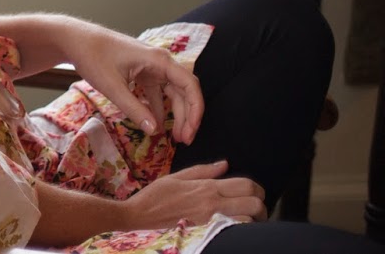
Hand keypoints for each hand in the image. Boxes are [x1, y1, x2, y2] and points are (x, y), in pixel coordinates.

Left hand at [64, 25, 203, 143]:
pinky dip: (158, 107)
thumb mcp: (112, 86)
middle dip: (186, 116)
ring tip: (175, 136)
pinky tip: (155, 124)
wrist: (74, 39)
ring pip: (171, 92)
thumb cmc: (92, 57)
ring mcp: (150, 66)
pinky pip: (156, 92)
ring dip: (174, 113)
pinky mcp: (141, 71)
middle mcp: (159, 62)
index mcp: (158, 60)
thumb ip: (134, 109)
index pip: (189, 85)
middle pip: (183, 91)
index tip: (191, 130)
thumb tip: (154, 131)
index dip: (195, 109)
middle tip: (184, 140)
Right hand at [121, 161, 266, 229]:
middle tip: (254, 209)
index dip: (257, 189)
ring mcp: (212, 222)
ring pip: (250, 221)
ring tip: (245, 220)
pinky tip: (234, 228)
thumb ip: (203, 171)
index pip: (247, 185)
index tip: (255, 192)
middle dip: (261, 206)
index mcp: (207, 188)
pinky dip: (240, 230)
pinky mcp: (208, 234)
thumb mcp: (176, 177)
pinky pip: (235, 232)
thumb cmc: (155, 196)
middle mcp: (213, 204)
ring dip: (252, 220)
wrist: (138, 217)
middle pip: (255, 204)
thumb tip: (225, 164)